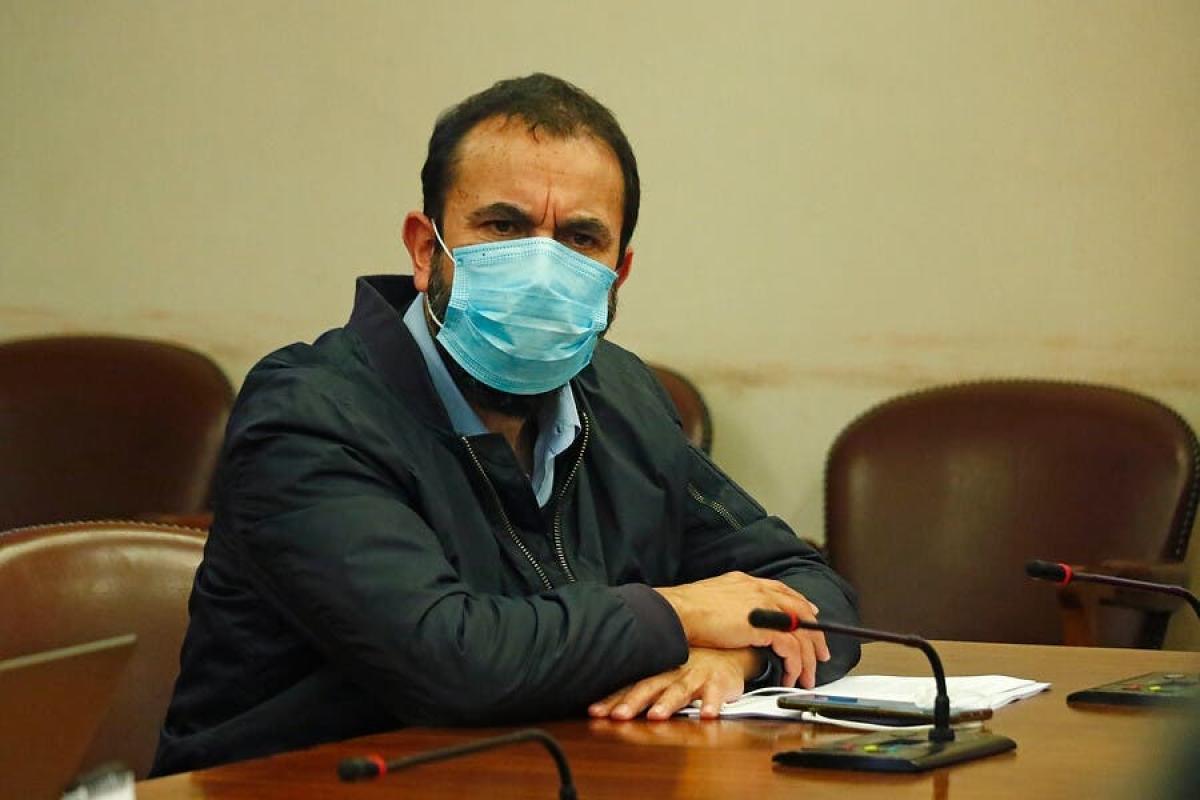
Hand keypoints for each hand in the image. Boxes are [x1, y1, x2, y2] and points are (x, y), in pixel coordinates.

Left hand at [587, 648, 751, 720]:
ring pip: (680, 690)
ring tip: (656, 716)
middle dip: (633, 701)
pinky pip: (716, 693)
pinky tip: (708, 715)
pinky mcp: (719, 682)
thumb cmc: (689, 669)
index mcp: (655, 673)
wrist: (727, 654)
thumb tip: (604, 704)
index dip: (611, 699)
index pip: (629, 687)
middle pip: (650, 686)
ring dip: (668, 703)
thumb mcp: (662, 674)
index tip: (594, 712)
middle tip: (618, 716)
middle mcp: (672, 673)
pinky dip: (713, 703)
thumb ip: (639, 687)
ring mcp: (696, 676)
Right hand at [654, 571, 830, 688]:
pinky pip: (791, 647)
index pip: (783, 592)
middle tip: (821, 654)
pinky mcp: (764, 625)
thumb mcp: (712, 600)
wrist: (678, 612)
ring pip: (801, 632)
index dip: (801, 606)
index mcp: (746, 582)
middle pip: (801, 611)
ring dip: (808, 658)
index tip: (812, 617)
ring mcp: (764, 606)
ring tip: (807, 676)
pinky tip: (790, 676)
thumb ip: (730, 606)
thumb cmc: (686, 610)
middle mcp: (760, 590)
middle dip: (816, 636)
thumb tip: (733, 619)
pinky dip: (795, 664)